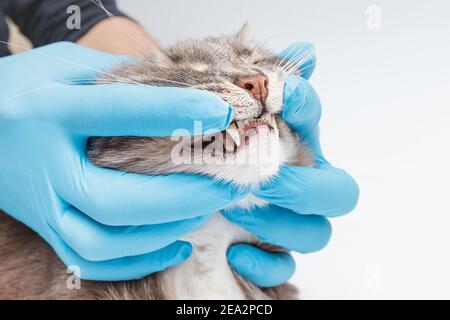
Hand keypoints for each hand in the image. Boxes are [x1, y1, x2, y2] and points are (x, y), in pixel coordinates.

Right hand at [0, 42, 246, 280]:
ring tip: (206, 208)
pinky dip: (139, 261)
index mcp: (50, 112)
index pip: (120, 111)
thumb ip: (115, 76)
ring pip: (105, 240)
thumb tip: (176, 90)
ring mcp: (44, 204)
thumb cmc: (22, 87)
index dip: (176, 110)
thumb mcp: (62, 66)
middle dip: (182, 195)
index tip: (223, 112)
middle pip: (117, 198)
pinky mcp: (46, 226)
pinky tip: (178, 245)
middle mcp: (46, 166)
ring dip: (165, 229)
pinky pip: (91, 260)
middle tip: (226, 181)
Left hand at [224, 43, 358, 286]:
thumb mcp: (233, 115)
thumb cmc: (218, 146)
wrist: (193, 183)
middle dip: (306, 187)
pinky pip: (283, 268)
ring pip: (317, 234)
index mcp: (295, 141)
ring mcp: (290, 220)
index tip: (275, 95)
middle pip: (340, 193)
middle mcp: (303, 183)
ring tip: (236, 212)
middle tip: (267, 181)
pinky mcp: (271, 250)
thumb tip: (306, 51)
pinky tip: (235, 254)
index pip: (314, 119)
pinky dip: (263, 264)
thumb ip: (265, 84)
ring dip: (281, 225)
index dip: (303, 105)